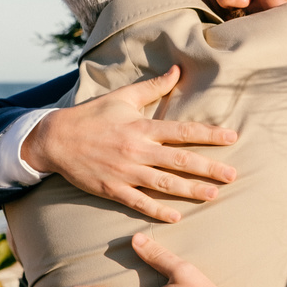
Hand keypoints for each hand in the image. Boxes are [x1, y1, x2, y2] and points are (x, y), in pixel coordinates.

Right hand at [23, 66, 237, 222]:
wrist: (53, 139)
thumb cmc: (91, 116)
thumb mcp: (122, 97)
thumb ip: (153, 87)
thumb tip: (177, 69)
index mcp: (141, 127)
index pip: (183, 131)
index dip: (209, 134)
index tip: (232, 138)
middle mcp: (137, 150)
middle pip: (180, 160)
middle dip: (208, 168)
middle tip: (233, 174)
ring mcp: (124, 172)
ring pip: (164, 184)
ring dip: (190, 190)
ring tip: (213, 195)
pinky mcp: (112, 189)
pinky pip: (138, 202)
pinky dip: (157, 210)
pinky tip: (176, 216)